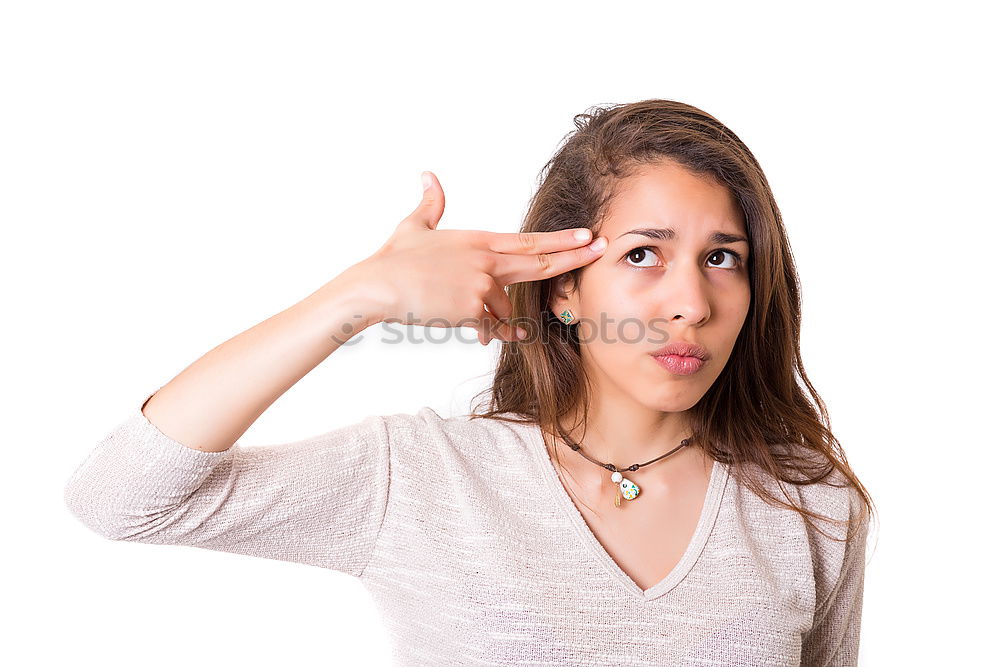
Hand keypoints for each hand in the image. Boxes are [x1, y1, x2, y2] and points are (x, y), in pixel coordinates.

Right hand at [357, 171, 606, 344]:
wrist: (378, 286)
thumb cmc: (394, 258)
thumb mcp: (415, 225)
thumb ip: (431, 202)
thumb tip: (428, 175)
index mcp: (478, 240)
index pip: (529, 240)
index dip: (560, 239)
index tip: (586, 235)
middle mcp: (485, 260)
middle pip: (538, 262)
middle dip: (573, 257)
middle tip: (600, 250)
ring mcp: (481, 286)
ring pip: (506, 306)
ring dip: (499, 316)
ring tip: (474, 317)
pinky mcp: (471, 310)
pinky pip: (493, 326)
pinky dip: (496, 332)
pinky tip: (493, 337)